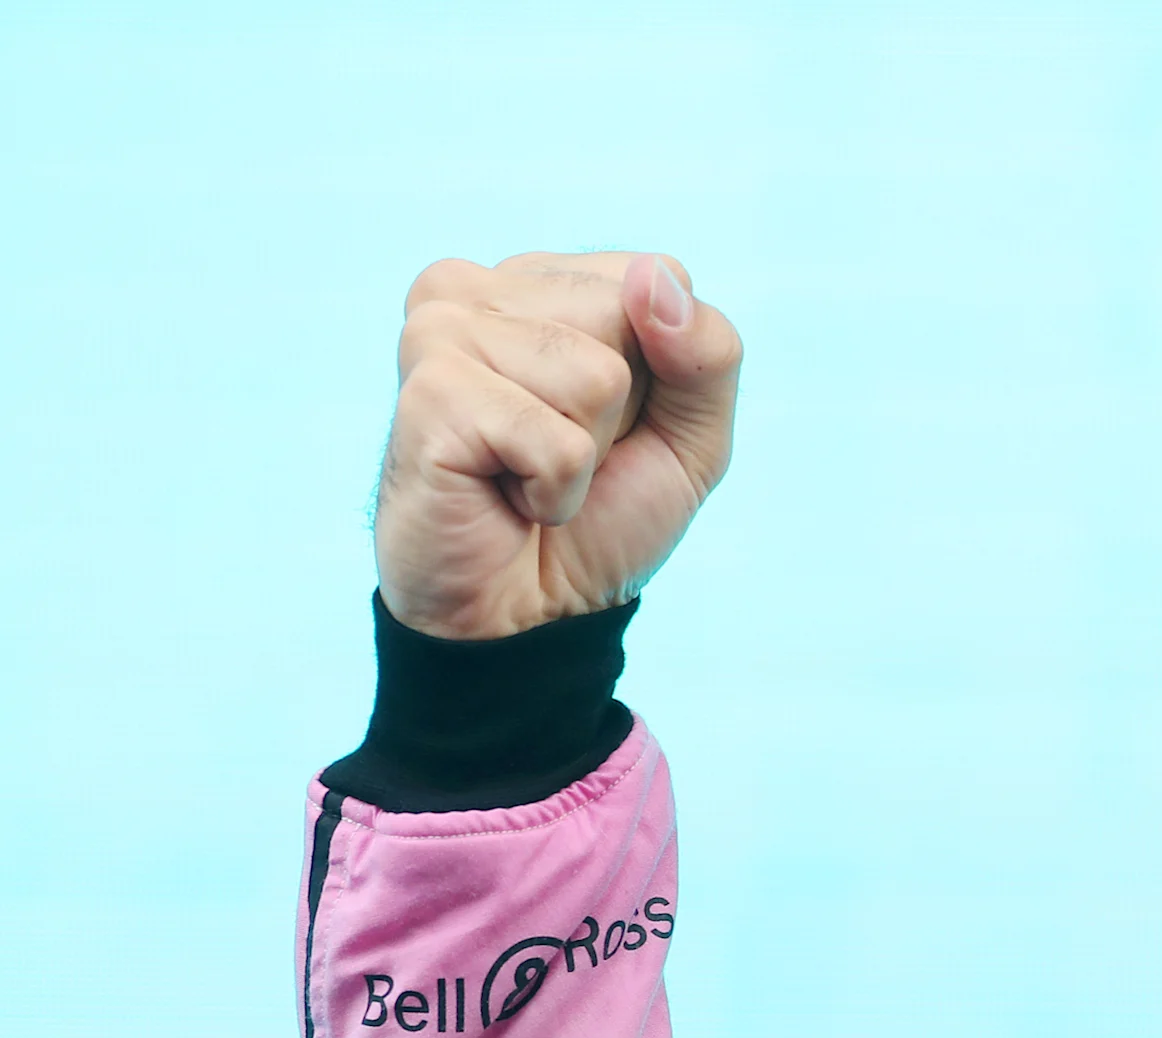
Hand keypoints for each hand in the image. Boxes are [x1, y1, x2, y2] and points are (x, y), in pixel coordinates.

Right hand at [374, 251, 741, 640]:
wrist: (525, 613)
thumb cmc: (601, 518)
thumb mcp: (692, 437)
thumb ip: (709, 354)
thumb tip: (659, 280)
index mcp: (541, 279)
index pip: (663, 278)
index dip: (667, 374)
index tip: (611, 422)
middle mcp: (478, 286)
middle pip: (629, 316)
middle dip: (624, 412)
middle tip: (564, 454)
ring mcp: (441, 330)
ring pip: (597, 377)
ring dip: (585, 457)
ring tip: (528, 475)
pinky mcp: (430, 393)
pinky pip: (557, 442)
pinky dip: (555, 492)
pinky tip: (506, 497)